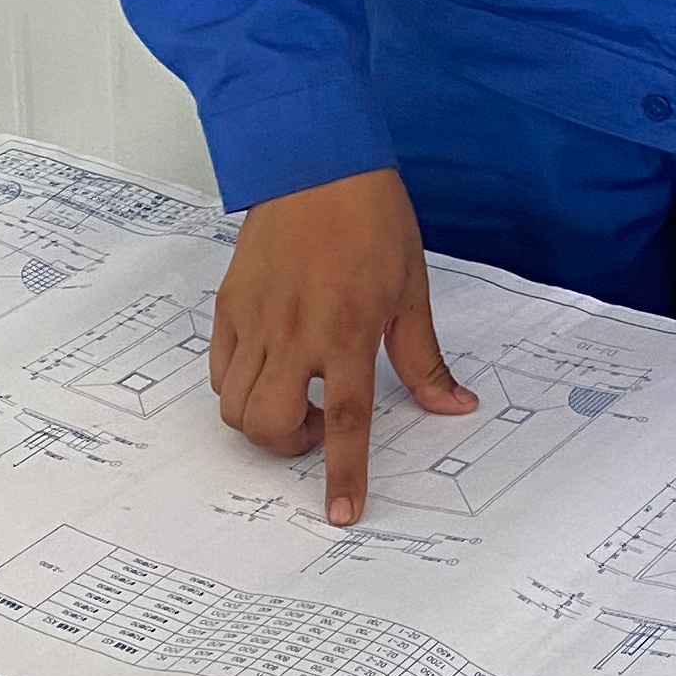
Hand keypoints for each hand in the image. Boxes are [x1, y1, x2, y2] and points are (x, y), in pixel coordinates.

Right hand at [209, 170, 475, 521]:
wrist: (315, 162)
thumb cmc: (371, 220)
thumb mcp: (410, 291)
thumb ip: (424, 358)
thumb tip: (455, 406)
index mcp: (347, 332)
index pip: (348, 421)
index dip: (344, 473)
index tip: (343, 513)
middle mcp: (295, 333)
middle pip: (270, 425)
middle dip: (290, 447)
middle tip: (321, 425)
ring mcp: (255, 320)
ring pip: (236, 405)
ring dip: (265, 421)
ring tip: (298, 396)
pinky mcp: (229, 305)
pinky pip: (220, 370)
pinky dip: (239, 388)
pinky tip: (270, 369)